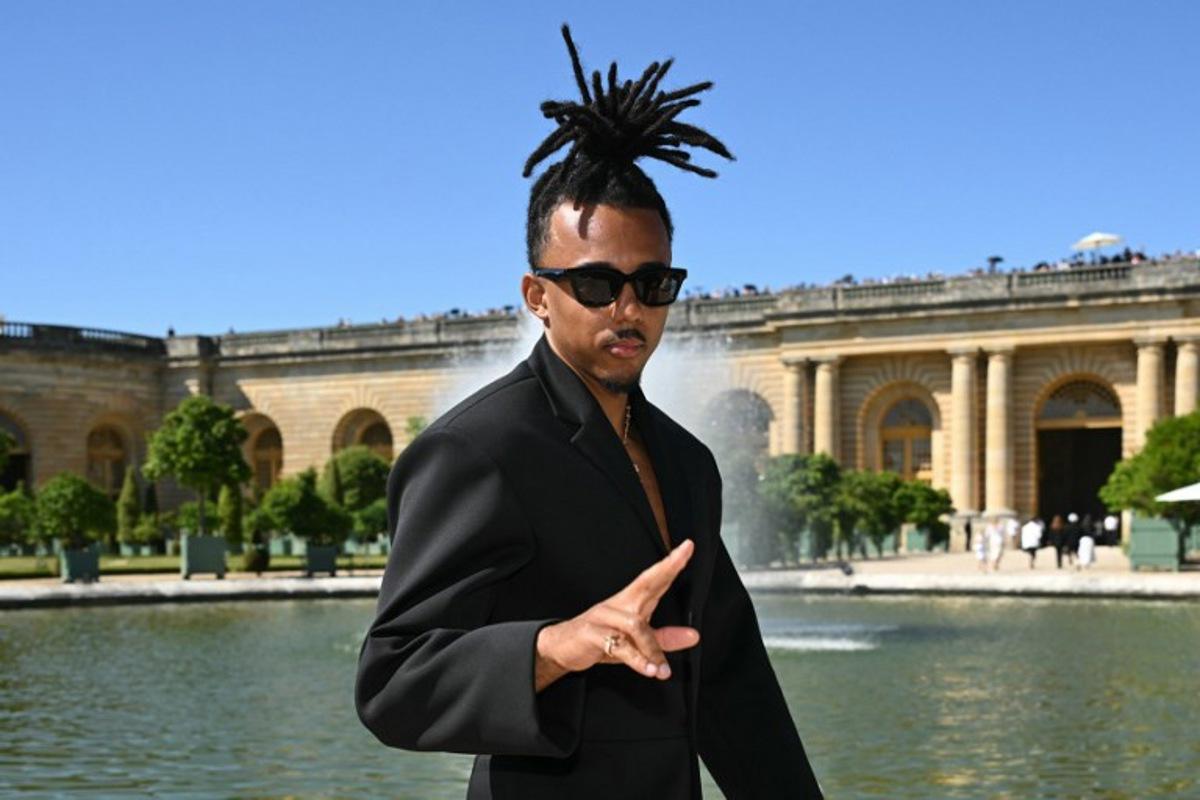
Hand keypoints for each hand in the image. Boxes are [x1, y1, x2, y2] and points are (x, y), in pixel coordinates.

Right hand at [535, 539, 698, 690]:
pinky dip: (636, 660)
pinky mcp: (592, 633)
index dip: (671, 563)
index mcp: (630, 601)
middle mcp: (619, 604)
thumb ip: (664, 639)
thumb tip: (693, 636)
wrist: (562, 647)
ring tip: (663, 671)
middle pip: (646, 582)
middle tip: (683, 556)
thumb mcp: (636, 642)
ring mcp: (604, 616)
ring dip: (653, 650)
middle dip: (666, 569)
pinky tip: (648, 670)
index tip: (687, 547)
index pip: (654, 578)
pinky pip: (619, 645)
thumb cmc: (600, 640)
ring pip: (636, 625)